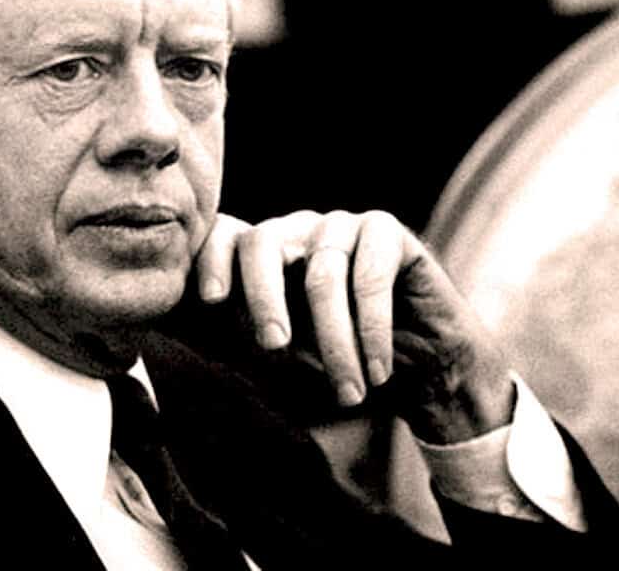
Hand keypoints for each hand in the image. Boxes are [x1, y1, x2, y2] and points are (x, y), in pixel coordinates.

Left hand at [194, 210, 514, 442]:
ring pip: (322, 275)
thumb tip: (197, 323)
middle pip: (263, 242)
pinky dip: (373, 330)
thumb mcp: (287, 355)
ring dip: (335, 343)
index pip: (225, 239)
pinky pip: (371, 275)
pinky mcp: (386, 231)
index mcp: (262, 257)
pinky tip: (379, 369)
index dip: (213, 261)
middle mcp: (297, 232)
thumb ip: (248, 334)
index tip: (212, 301)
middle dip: (263, 298)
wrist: (421, 369)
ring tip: (349, 392)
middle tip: (275, 348)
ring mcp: (341, 226)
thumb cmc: (342, 362)